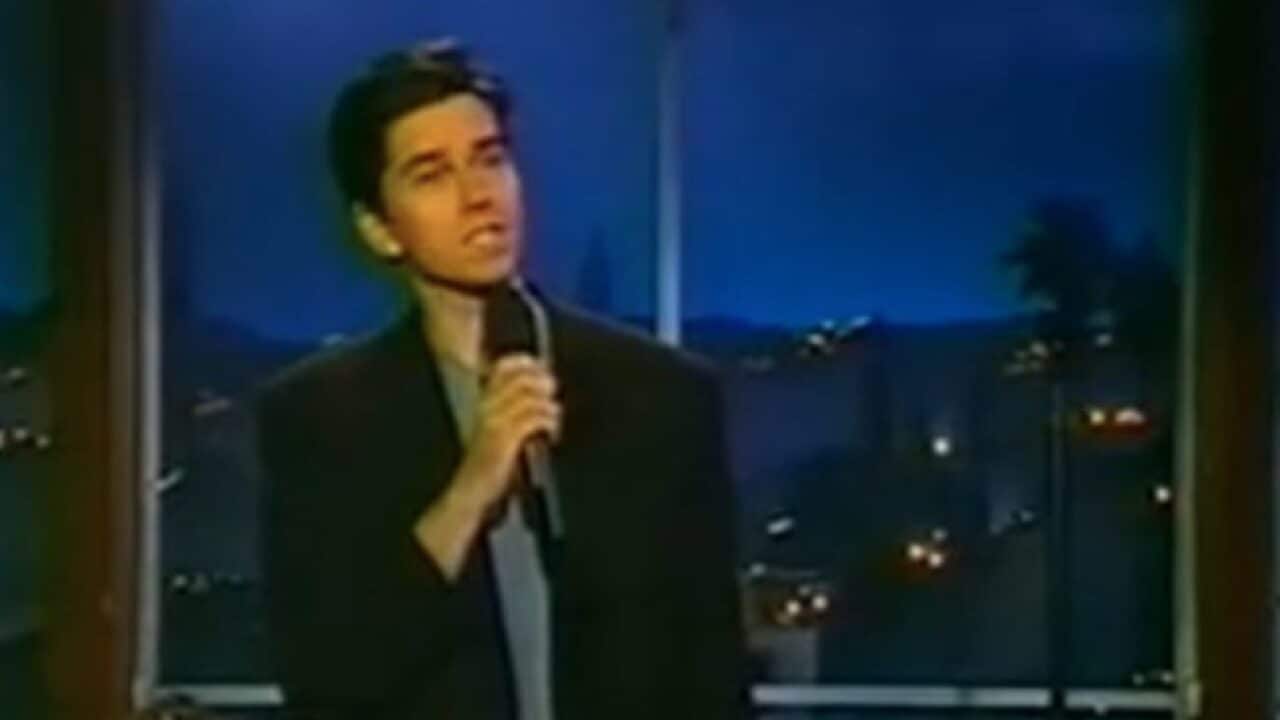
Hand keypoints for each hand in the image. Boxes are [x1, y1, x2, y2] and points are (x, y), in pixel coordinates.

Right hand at [449, 353, 561, 513]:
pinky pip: (534, 419)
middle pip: (521, 379)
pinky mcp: (504, 439)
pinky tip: (551, 434)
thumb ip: (514, 411)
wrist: (470, 492)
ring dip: (549, 407)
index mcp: (483, 402)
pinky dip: (549, 423)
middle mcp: (486, 407)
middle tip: (553, 395)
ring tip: (553, 419)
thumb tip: (543, 391)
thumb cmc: (489, 464)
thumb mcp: (499, 431)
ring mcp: (494, 422)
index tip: (545, 371)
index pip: (504, 368)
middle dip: (543, 383)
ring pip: (531, 398)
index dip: (528, 364)